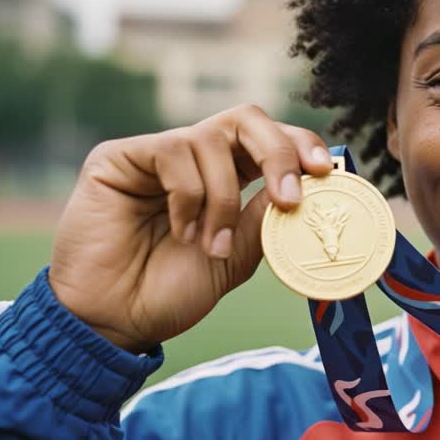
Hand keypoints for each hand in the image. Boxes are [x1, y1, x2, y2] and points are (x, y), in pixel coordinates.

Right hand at [48, 104, 334, 352]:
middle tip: (289, 195)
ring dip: (222, 197)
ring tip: (209, 244)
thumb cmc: (170, 293)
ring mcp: (156, 154)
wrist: (114, 321)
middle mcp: (194, 159)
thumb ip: (264, 216)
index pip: (270, 141)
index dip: (299, 146)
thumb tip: (305, 179)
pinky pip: (173, 152)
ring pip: (212, 139)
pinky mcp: (120, 157)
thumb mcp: (235, 256)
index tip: (325, 171)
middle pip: (247, 119)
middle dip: (277, 152)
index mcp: (227, 178)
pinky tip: (179, 230)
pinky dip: (188, 196)